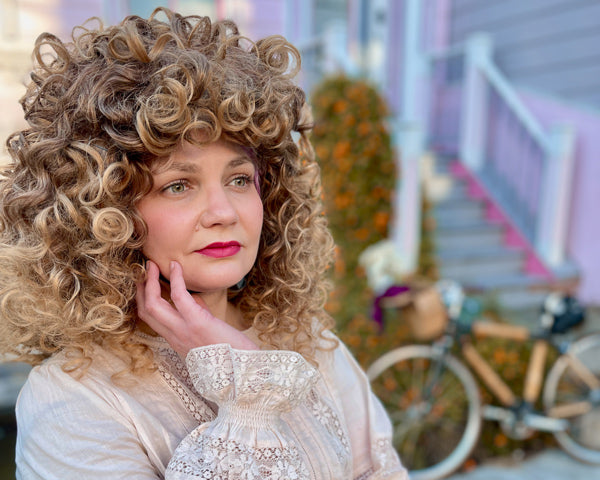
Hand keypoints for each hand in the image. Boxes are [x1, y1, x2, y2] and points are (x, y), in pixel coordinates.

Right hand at [136, 260, 257, 356]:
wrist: (245, 369)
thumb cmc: (231, 351)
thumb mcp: (208, 333)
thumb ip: (197, 315)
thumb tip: (193, 296)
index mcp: (177, 341)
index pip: (150, 320)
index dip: (142, 300)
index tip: (143, 283)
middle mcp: (175, 337)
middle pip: (146, 311)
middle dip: (140, 289)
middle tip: (143, 270)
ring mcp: (184, 331)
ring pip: (153, 305)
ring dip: (151, 282)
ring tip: (152, 265)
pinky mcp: (198, 323)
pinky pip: (179, 297)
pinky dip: (176, 279)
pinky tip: (176, 266)